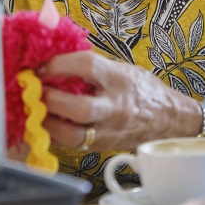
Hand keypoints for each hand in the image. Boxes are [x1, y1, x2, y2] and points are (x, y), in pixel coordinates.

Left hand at [38, 51, 202, 152]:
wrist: (168, 119)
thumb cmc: (143, 90)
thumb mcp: (122, 69)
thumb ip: (93, 67)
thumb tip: (57, 58)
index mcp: (120, 79)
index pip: (87, 66)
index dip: (59, 64)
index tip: (42, 66)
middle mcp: (116, 107)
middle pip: (80, 108)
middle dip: (52, 99)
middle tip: (35, 90)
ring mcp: (110, 131)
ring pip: (74, 135)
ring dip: (48, 122)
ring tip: (37, 109)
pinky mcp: (102, 146)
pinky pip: (73, 144)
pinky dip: (56, 134)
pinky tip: (47, 123)